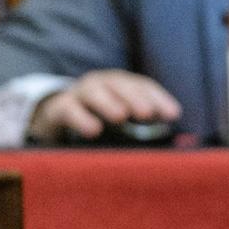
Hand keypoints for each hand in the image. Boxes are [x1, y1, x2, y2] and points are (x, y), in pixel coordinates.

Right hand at [30, 69, 180, 140]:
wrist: (55, 115)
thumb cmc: (97, 117)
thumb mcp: (120, 119)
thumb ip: (142, 127)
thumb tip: (174, 144)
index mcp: (120, 84)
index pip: (142, 86)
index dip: (159, 98)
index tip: (173, 115)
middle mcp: (101, 83)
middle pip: (120, 85)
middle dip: (135, 97)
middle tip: (147, 113)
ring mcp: (79, 93)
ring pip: (94, 92)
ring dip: (108, 102)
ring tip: (121, 116)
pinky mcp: (59, 107)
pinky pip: (69, 109)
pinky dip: (81, 118)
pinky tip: (93, 131)